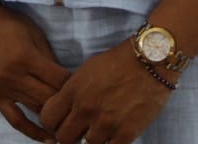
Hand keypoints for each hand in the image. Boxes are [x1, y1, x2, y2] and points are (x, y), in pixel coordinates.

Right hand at [0, 3, 72, 141]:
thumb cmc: (6, 23)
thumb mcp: (33, 33)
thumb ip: (49, 58)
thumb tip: (65, 79)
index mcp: (26, 58)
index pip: (59, 80)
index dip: (75, 85)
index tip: (86, 87)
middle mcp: (15, 77)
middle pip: (50, 98)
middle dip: (68, 102)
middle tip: (82, 106)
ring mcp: (3, 89)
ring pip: (36, 110)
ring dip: (55, 118)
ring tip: (72, 124)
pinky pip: (15, 120)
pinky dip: (32, 132)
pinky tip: (47, 139)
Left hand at [38, 42, 173, 143]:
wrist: (149, 61)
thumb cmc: (118, 62)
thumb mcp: (86, 71)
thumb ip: (72, 92)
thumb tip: (64, 111)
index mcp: (73, 91)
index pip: (47, 119)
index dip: (52, 122)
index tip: (60, 121)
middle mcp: (86, 109)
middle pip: (63, 138)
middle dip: (69, 135)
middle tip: (79, 129)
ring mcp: (106, 123)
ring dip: (92, 138)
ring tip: (101, 127)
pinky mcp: (126, 133)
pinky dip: (110, 143)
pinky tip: (114, 133)